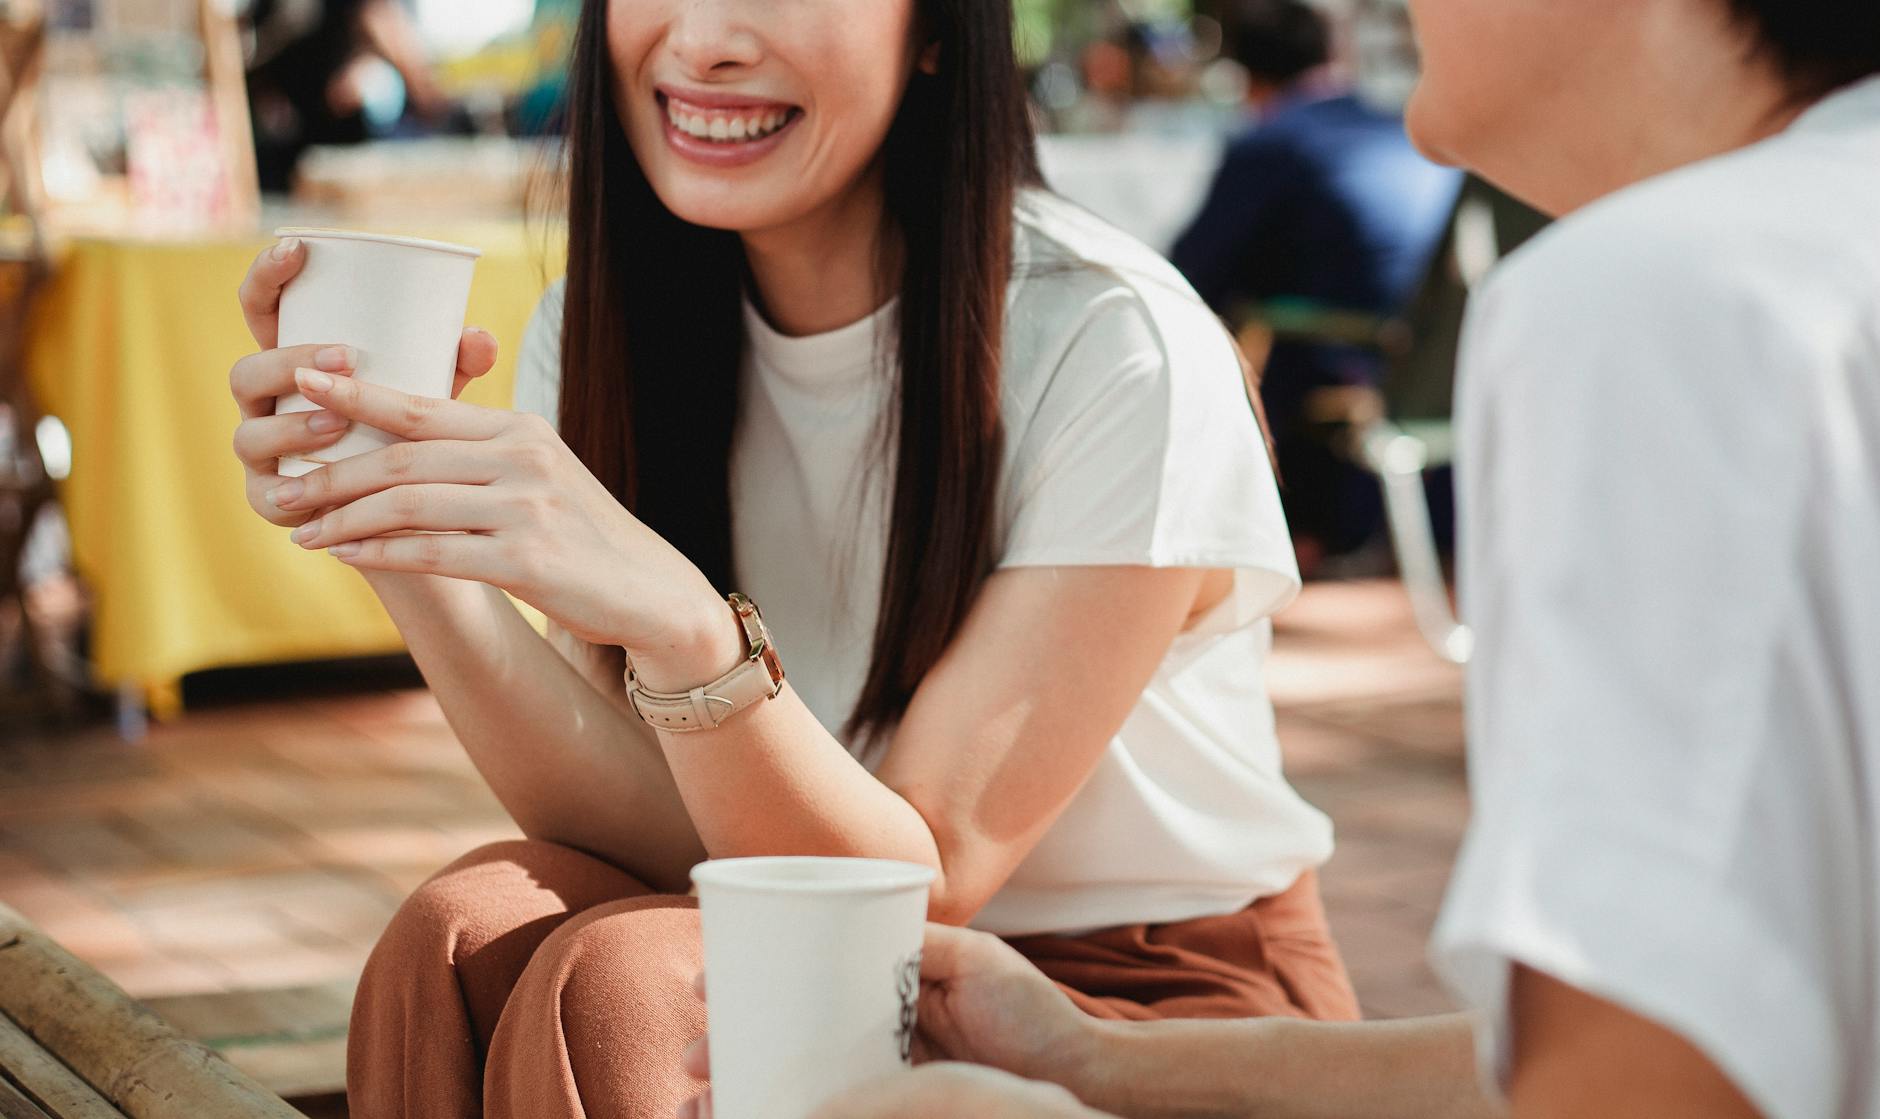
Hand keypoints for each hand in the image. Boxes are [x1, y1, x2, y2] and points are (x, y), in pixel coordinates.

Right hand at [230, 237, 497, 528]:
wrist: (409, 512)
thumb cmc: (413, 432)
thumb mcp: (434, 390)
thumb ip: (457, 363)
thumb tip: (479, 336)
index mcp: (295, 362)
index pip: (263, 310)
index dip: (267, 277)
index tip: (297, 249)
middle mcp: (267, 404)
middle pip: (247, 373)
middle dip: (288, 362)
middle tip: (345, 358)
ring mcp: (263, 452)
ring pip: (249, 433)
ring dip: (290, 426)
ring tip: (338, 424)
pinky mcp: (272, 500)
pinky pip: (264, 495)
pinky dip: (286, 490)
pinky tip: (305, 490)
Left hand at [268, 368, 733, 668]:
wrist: (650, 592)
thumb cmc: (584, 537)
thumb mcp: (541, 478)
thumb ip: (483, 457)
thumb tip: (403, 448)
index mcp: (522, 429)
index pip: (424, 407)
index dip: (358, 394)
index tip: (303, 382)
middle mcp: (523, 458)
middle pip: (404, 457)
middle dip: (333, 471)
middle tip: (284, 485)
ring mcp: (526, 508)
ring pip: (409, 504)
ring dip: (344, 517)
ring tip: (303, 531)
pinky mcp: (526, 560)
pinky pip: (432, 552)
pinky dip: (380, 553)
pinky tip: (347, 555)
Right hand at [678, 926, 1102, 1118]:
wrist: (1078, 1073)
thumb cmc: (1031, 1013)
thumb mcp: (972, 960)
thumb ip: (920, 942)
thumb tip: (858, 915)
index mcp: (880, 991)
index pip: (800, 987)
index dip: (748, 990)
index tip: (703, 992)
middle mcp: (872, 1034)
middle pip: (783, 1039)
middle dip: (728, 1051)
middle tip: (691, 1060)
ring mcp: (881, 1074)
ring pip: (794, 1081)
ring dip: (741, 1091)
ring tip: (696, 1103)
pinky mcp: (894, 1103)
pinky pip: (830, 1107)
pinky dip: (788, 1111)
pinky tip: (748, 1117)